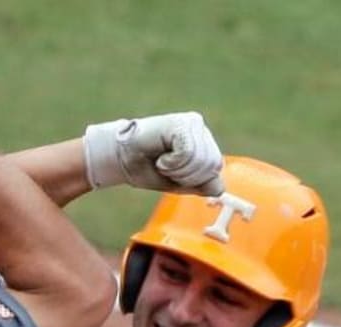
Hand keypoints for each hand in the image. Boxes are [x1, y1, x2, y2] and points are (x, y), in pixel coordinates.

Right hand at [83, 112, 223, 194]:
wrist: (121, 159)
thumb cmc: (147, 169)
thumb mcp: (178, 183)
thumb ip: (200, 184)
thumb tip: (219, 188)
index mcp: (203, 144)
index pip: (215, 170)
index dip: (193, 180)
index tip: (171, 174)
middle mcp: (201, 130)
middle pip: (212, 165)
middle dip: (186, 176)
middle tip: (166, 168)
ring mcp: (193, 124)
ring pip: (200, 160)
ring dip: (177, 170)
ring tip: (162, 161)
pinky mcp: (181, 124)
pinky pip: (188, 154)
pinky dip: (172, 163)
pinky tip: (161, 156)